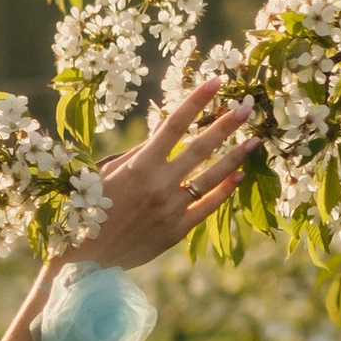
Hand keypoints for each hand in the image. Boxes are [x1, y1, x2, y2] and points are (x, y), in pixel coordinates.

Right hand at [76, 78, 258, 271]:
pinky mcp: (177, 230)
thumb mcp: (110, 173)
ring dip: (235, 157)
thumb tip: (165, 126)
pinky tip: (238, 176)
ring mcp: (170, 209)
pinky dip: (224, 190)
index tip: (216, 81)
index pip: (174, 124)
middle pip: (200, 148)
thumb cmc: (91, 209)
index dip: (197, 100)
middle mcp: (159, 184)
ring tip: (253, 141)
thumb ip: (141, 151)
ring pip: (211, 177)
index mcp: (139, 165)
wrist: (86, 258)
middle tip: (247, 107)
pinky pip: (207, 206)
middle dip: (226, 125)